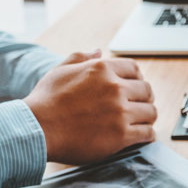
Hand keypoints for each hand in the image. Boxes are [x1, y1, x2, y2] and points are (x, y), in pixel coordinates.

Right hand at [24, 50, 156, 164]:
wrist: (37, 129)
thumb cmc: (45, 101)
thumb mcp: (60, 70)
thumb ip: (80, 58)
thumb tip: (98, 51)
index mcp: (102, 69)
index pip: (134, 69)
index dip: (136, 79)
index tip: (135, 88)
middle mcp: (115, 88)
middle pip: (146, 90)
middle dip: (144, 98)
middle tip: (140, 106)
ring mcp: (120, 112)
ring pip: (151, 112)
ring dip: (147, 117)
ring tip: (141, 122)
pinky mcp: (121, 135)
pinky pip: (147, 133)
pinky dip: (148, 135)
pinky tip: (142, 136)